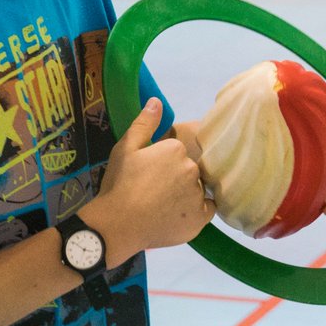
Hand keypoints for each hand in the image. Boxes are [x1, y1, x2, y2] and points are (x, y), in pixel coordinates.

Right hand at [88, 99, 215, 263]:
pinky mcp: (200, 218)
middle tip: (154, 192)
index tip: (148, 175)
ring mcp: (198, 194)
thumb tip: (157, 101)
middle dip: (176, 178)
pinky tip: (178, 215)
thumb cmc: (120, 184)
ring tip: (163, 207)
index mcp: (176, 149)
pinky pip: (207, 209)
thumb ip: (144, 123)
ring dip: (186, 194)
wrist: (118, 224)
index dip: (162, 163)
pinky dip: (197, 211)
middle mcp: (192, 169)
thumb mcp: (125, 148)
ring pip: (197, 189)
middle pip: (189, 170)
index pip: (177, 153)